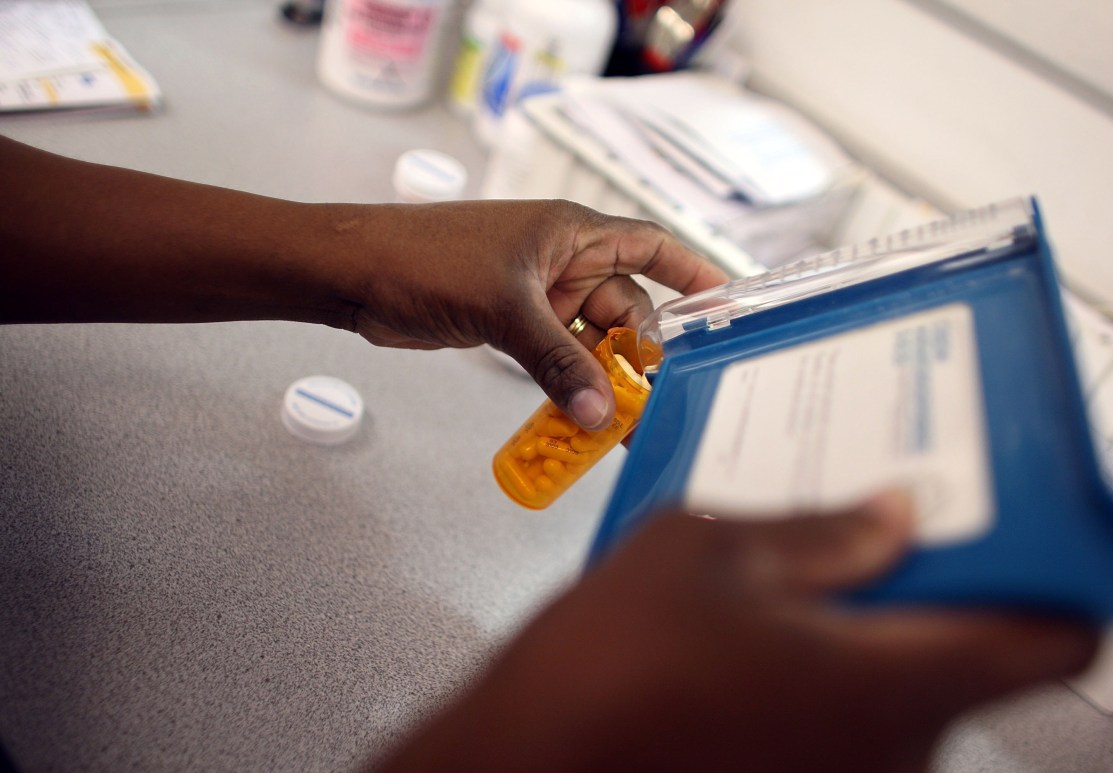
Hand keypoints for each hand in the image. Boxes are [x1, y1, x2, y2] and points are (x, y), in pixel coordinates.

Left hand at [342, 199, 727, 429]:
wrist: (357, 275)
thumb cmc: (426, 259)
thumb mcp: (505, 310)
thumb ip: (558, 363)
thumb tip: (602, 414)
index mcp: (572, 233)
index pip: (651, 246)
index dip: (692, 273)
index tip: (727, 304)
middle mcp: (563, 261)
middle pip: (625, 309)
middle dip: (641, 354)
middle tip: (659, 402)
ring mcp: (538, 295)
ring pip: (591, 341)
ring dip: (603, 378)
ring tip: (623, 425)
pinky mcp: (515, 324)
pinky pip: (559, 357)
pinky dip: (570, 384)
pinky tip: (580, 417)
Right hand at [379, 493, 1096, 772]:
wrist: (526, 769)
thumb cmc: (604, 674)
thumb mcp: (707, 552)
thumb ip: (818, 529)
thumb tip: (890, 515)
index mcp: (890, 680)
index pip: (1054, 634)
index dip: (1053, 572)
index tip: (1023, 527)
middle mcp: (893, 753)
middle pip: (974, 651)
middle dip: (932, 581)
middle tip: (879, 518)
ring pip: (904, 683)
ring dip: (868, 621)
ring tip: (792, 568)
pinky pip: (853, 719)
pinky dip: (828, 666)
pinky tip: (757, 629)